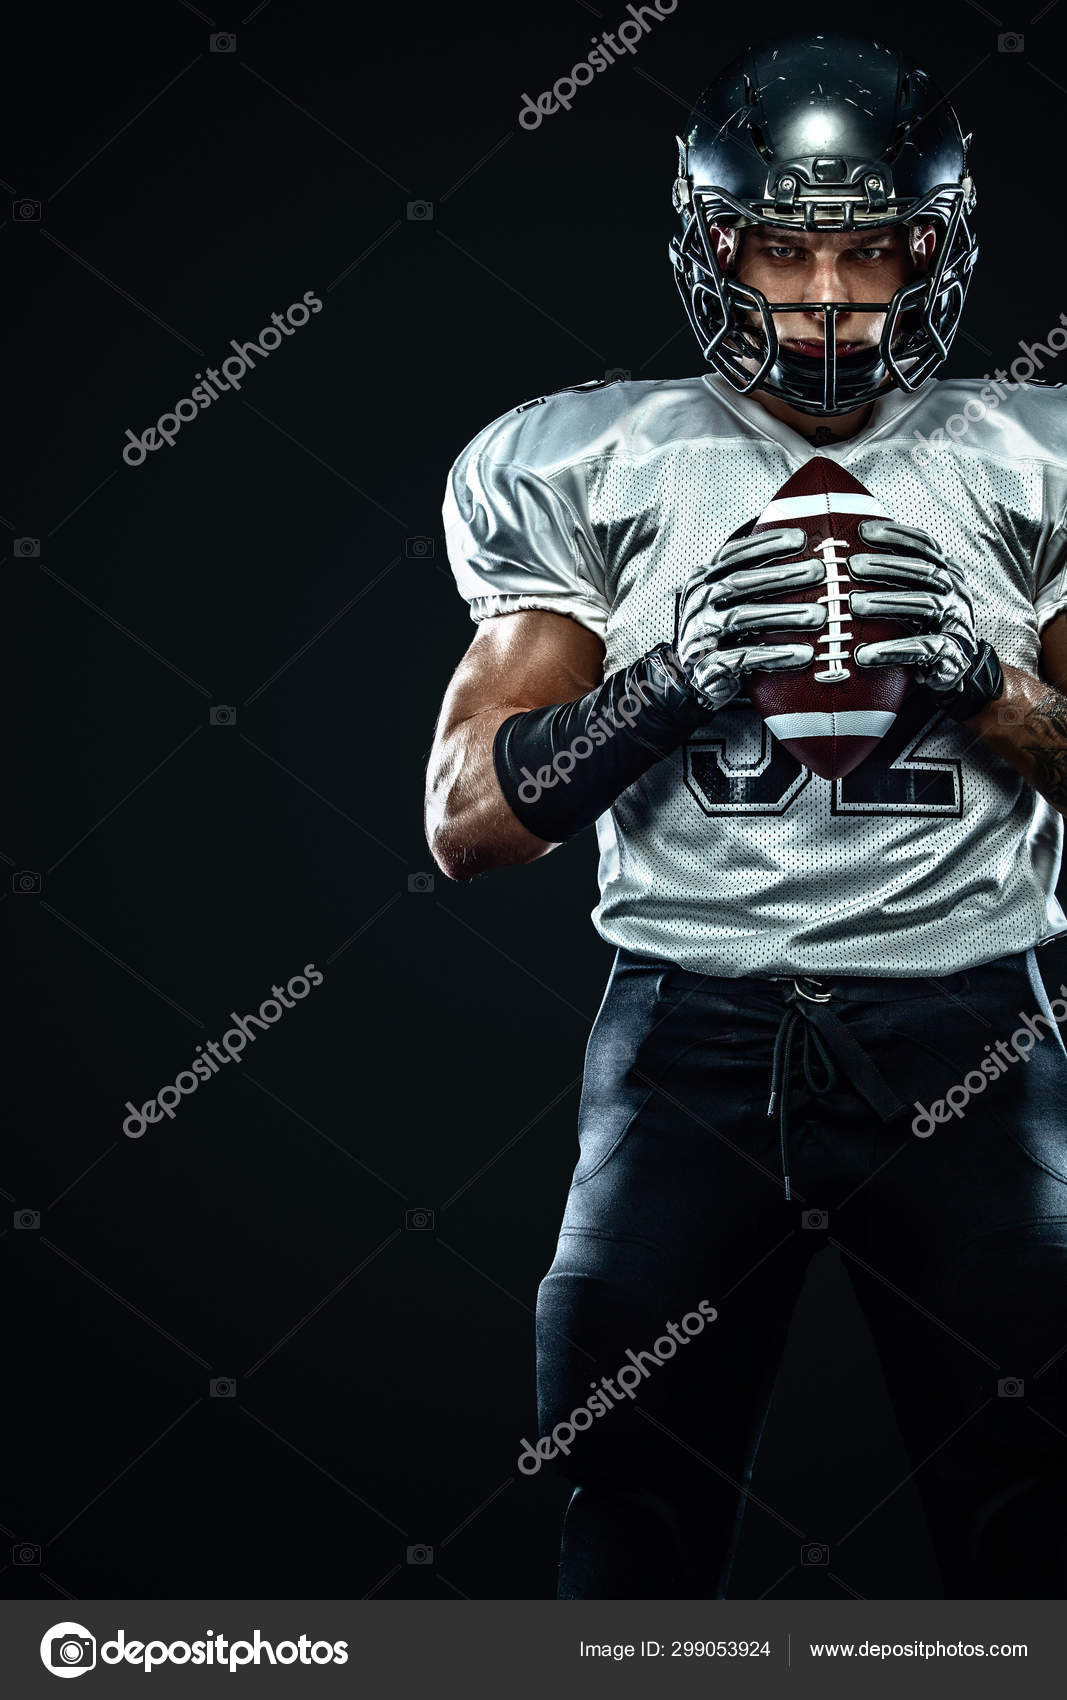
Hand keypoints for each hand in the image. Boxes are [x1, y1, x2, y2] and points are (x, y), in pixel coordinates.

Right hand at [677, 526, 824, 711]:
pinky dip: (774, 655)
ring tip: (818, 615)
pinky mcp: (706, 666)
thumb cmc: (725, 632)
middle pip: (738, 582)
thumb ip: (752, 578)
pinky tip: (803, 653)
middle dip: (781, 575)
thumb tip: (800, 546)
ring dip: (784, 615)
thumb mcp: (730, 600)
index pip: (732, 555)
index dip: (765, 545)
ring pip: (741, 618)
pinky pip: (743, 658)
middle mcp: (696, 604)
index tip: (800, 539)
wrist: (699, 676)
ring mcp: (698, 635)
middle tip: (818, 571)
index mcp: (701, 581)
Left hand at [849, 518, 977, 692]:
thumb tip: (842, 556)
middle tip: (852, 566)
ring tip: (854, 605)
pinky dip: (893, 649)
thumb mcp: (909, 600)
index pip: (925, 546)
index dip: (897, 535)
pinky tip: (865, 654)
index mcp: (946, 575)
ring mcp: (958, 624)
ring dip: (887, 602)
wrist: (948, 673)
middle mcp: (956, 594)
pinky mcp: (953, 655)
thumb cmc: (920, 630)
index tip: (863, 531)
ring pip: (926, 604)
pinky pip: (925, 648)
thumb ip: (891, 579)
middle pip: (924, 571)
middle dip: (887, 565)